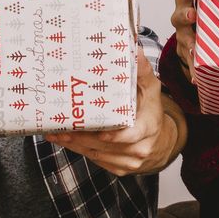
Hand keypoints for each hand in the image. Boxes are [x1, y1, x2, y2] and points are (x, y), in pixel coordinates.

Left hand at [46, 53, 183, 175]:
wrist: (163, 141)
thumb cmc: (152, 112)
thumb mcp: (151, 90)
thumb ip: (141, 71)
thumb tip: (134, 48)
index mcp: (147, 128)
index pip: (130, 136)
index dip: (114, 135)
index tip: (98, 131)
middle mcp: (138, 148)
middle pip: (105, 145)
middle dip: (81, 137)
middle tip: (61, 127)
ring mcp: (128, 162)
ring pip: (96, 154)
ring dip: (74, 145)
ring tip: (56, 133)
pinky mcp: (118, 169)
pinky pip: (95, 161)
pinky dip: (79, 151)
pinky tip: (65, 141)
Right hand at [171, 0, 197, 76]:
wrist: (201, 29)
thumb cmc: (211, 9)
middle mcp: (182, 15)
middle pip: (180, 14)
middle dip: (186, 15)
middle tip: (193, 15)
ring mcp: (182, 34)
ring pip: (183, 40)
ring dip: (189, 46)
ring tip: (194, 52)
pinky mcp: (185, 51)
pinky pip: (188, 61)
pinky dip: (194, 69)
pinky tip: (197, 78)